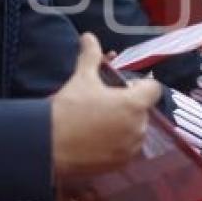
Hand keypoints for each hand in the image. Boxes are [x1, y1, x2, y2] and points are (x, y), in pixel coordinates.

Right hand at [51, 34, 161, 177]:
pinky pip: (128, 148)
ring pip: (136, 129)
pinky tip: (98, 139)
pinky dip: (118, 143)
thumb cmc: (69, 108)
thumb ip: (91, 56)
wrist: (48, 145)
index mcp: (135, 103)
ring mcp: (131, 147)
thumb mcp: (82, 78)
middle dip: (128, 105)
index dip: (139, 85)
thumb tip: (88, 36)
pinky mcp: (121, 164)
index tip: (120, 87)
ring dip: (124, 124)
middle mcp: (139, 126)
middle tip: (105, 104)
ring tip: (99, 123)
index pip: (153, 89)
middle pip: (143, 109)